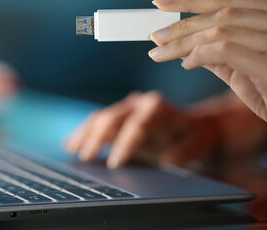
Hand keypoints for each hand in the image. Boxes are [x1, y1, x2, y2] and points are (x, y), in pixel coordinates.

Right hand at [64, 91, 219, 168]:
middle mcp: (138, 103)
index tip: (115, 163)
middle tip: (87, 158)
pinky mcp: (117, 117)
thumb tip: (165, 159)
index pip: (137, 123)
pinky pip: (96, 123)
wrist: (193, 126)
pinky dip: (84, 134)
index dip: (125, 143)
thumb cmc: (194, 136)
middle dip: (98, 138)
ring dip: (85, 135)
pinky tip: (70, 145)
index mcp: (158, 107)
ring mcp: (125, 108)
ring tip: (71, 150)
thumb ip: (181, 152)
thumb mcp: (196, 144)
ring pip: (100, 118)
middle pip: (112, 117)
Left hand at [149, 0, 266, 157]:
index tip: (162, 3)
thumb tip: (188, 47)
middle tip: (154, 35)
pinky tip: (186, 64)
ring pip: (221, 30)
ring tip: (160, 52)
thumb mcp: (252, 72)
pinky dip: (200, 55)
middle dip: (182, 24)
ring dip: (183, 41)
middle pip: (222, 14)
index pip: (232, 0)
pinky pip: (227, 51)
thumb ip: (225, 55)